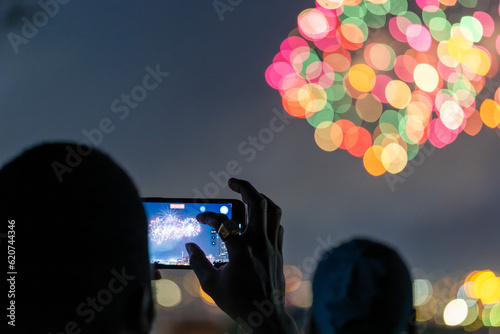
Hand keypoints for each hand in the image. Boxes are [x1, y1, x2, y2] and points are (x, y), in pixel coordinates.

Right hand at [185, 178, 297, 333]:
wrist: (265, 317)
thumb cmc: (238, 302)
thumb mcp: (211, 284)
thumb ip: (198, 262)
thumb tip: (189, 246)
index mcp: (240, 250)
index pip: (222, 222)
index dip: (208, 216)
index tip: (200, 218)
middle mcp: (258, 242)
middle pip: (256, 202)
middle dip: (244, 187)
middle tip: (232, 182)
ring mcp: (271, 245)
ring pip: (272, 210)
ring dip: (260, 197)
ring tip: (248, 194)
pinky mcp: (278, 251)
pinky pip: (277, 225)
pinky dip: (268, 217)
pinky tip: (258, 219)